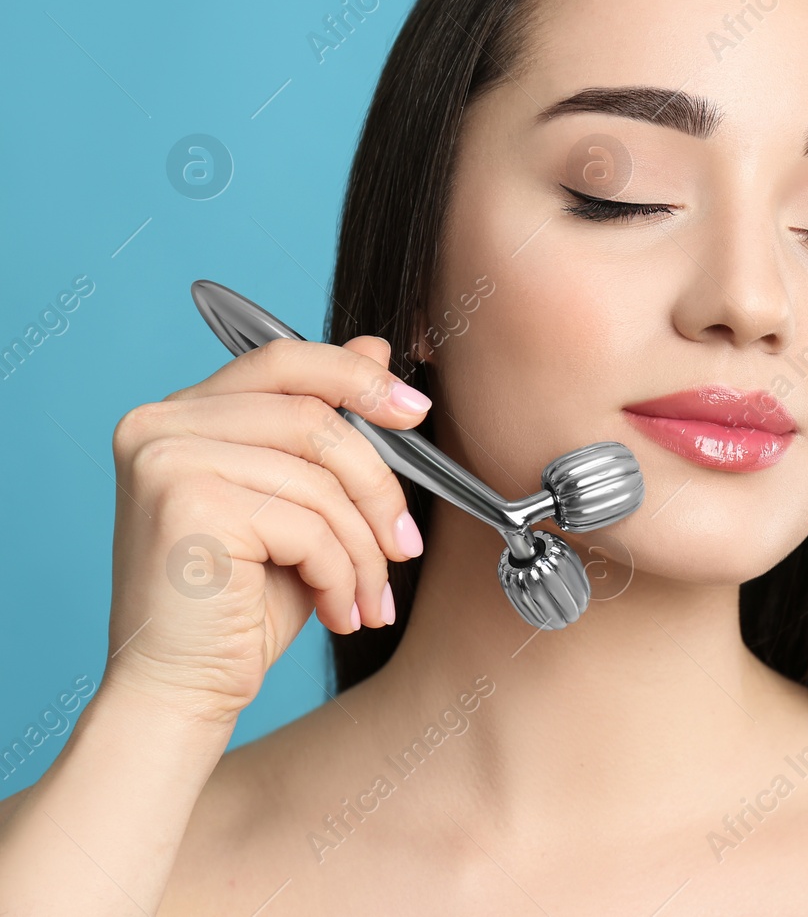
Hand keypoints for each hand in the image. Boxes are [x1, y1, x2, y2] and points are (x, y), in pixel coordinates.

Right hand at [103, 335, 431, 727]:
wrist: (180, 690)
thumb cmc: (240, 605)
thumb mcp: (297, 506)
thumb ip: (325, 428)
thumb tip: (375, 349)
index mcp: (180, 414)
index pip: (284, 362)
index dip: (358, 377)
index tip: (415, 411)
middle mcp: (160, 425)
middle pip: (315, 417)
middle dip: (379, 485)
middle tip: (405, 543)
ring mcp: (167, 460)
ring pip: (320, 476)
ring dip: (364, 546)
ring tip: (369, 596)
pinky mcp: (186, 504)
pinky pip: (307, 523)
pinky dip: (340, 573)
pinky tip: (337, 610)